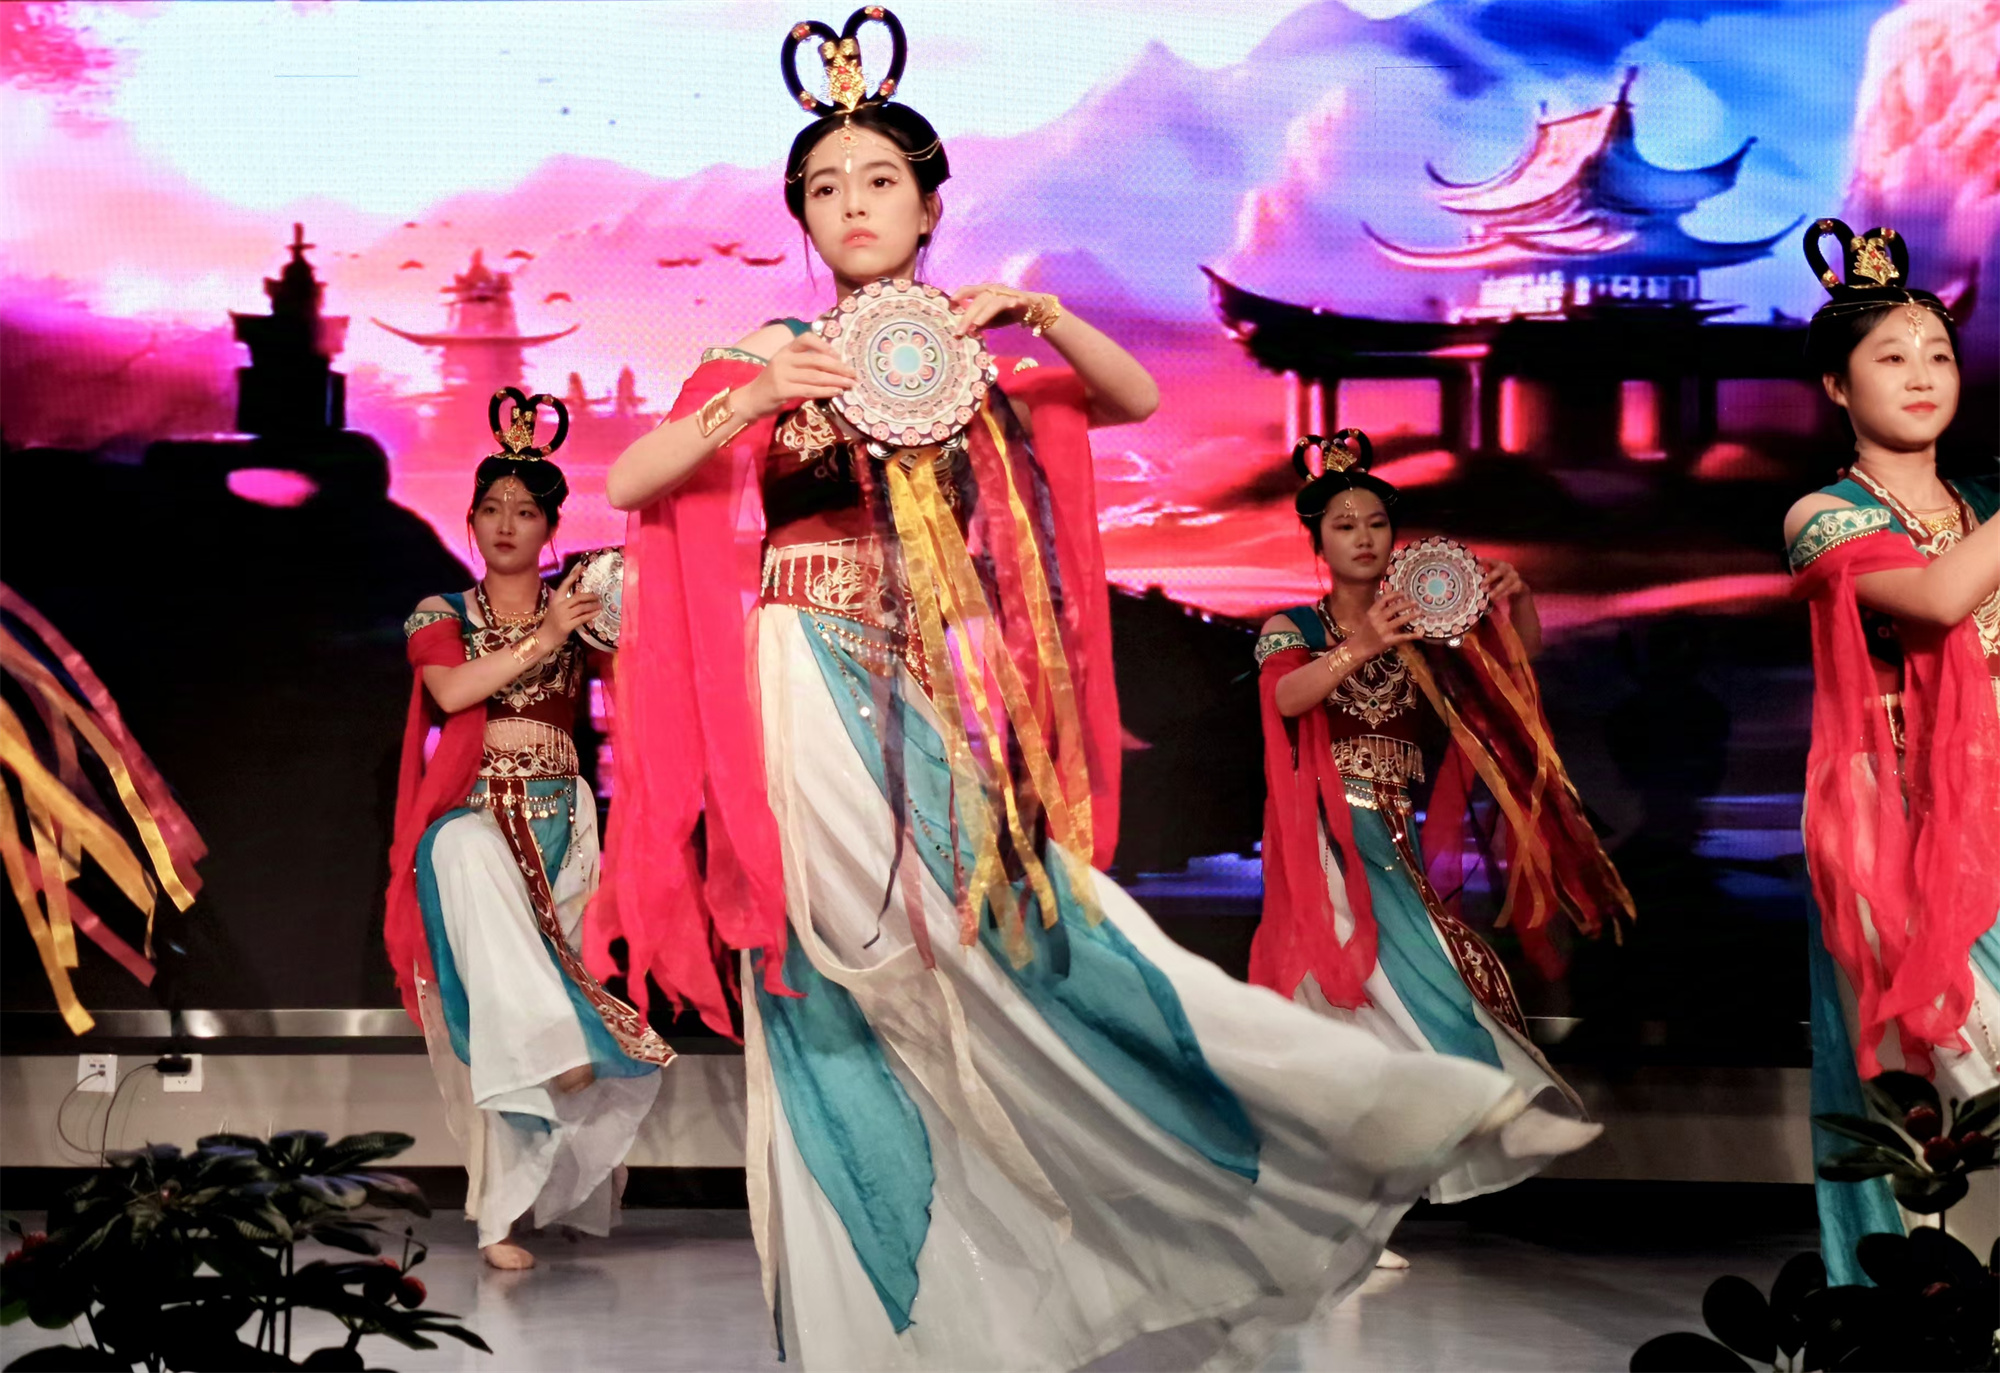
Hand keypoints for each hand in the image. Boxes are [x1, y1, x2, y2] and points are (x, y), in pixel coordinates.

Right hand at [530, 563, 600, 650]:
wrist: (544, 638)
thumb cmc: (551, 623)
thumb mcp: (556, 609)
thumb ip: (565, 602)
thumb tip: (580, 595)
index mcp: (555, 600)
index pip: (565, 584)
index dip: (573, 575)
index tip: (581, 567)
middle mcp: (559, 606)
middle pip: (577, 597)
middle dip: (590, 596)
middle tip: (598, 596)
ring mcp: (563, 616)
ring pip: (581, 608)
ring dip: (592, 606)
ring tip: (600, 605)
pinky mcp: (567, 625)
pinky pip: (582, 618)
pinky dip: (591, 615)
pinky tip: (597, 613)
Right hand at [741, 333, 857, 419]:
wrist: (751, 400)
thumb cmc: (773, 384)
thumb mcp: (786, 367)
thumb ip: (804, 363)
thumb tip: (834, 365)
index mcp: (785, 350)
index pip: (806, 338)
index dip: (824, 345)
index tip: (838, 355)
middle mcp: (783, 359)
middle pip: (816, 360)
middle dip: (838, 367)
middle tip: (854, 373)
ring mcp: (782, 374)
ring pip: (815, 376)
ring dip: (836, 380)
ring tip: (850, 384)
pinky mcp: (782, 390)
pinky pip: (808, 390)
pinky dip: (825, 391)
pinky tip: (836, 392)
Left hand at [949, 284, 1057, 336]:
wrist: (1034, 310)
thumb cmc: (1008, 313)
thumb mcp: (991, 320)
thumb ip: (979, 323)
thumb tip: (966, 331)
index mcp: (985, 291)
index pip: (969, 290)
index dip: (959, 294)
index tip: (950, 303)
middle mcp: (994, 289)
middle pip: (977, 300)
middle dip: (967, 316)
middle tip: (959, 332)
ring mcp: (1005, 293)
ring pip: (990, 301)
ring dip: (981, 314)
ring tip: (974, 326)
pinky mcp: (1017, 299)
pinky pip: (1007, 303)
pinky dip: (1001, 307)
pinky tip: (989, 319)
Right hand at [1344, 591, 1422, 661]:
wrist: (1358, 648)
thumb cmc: (1363, 632)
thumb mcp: (1368, 618)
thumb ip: (1378, 608)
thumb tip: (1388, 596)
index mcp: (1372, 612)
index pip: (1384, 599)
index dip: (1394, 595)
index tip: (1403, 593)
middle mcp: (1377, 620)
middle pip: (1394, 608)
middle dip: (1406, 604)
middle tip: (1415, 602)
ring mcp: (1383, 630)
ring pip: (1399, 620)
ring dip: (1411, 616)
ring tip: (1419, 612)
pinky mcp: (1388, 640)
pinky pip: (1402, 637)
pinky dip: (1412, 636)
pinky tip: (1420, 634)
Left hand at [1481, 558, 1527, 602]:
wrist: (1517, 586)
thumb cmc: (1501, 579)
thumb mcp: (1494, 574)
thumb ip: (1486, 573)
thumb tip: (1474, 574)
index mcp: (1501, 564)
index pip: (1493, 561)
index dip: (1486, 560)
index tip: (1479, 560)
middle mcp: (1508, 568)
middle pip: (1499, 571)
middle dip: (1490, 578)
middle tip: (1482, 585)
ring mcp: (1514, 576)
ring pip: (1505, 583)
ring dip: (1496, 590)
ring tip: (1489, 595)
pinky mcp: (1518, 585)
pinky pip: (1509, 590)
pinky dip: (1501, 595)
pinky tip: (1494, 599)